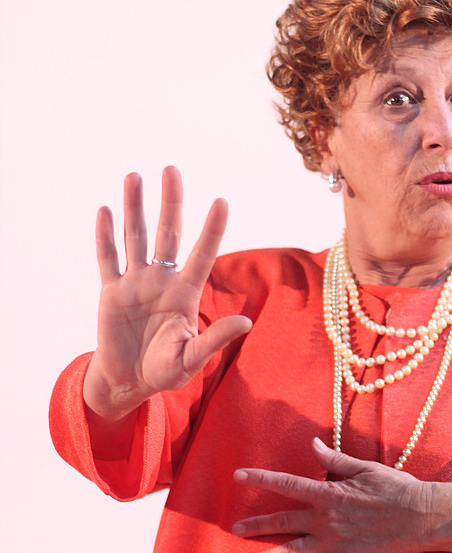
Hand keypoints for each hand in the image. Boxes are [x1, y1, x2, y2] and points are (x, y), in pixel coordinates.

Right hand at [83, 166, 251, 420]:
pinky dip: (105, 236)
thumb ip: (215, 340)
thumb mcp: (192, 359)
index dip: (212, 229)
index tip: (221, 200)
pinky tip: (105, 210)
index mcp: (185, 294)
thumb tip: (245, 323)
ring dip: (135, 207)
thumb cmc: (166, 372)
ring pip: (136, 237)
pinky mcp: (112, 292)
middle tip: (171, 169)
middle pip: (168, 233)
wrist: (130, 382)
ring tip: (135, 176)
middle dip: (170, 202)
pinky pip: (108, 259)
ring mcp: (136, 284)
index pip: (202, 254)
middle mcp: (162, 281)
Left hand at [232, 438, 451, 552]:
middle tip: (234, 530)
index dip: (260, 479)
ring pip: (291, 552)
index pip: (286, 483)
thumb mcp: (364, 467)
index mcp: (328, 492)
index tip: (238, 476)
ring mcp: (332, 543)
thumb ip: (334, 459)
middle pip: (282, 521)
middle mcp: (324, 518)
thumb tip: (313, 444)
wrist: (421, 516)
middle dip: (256, 525)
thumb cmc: (396, 488)